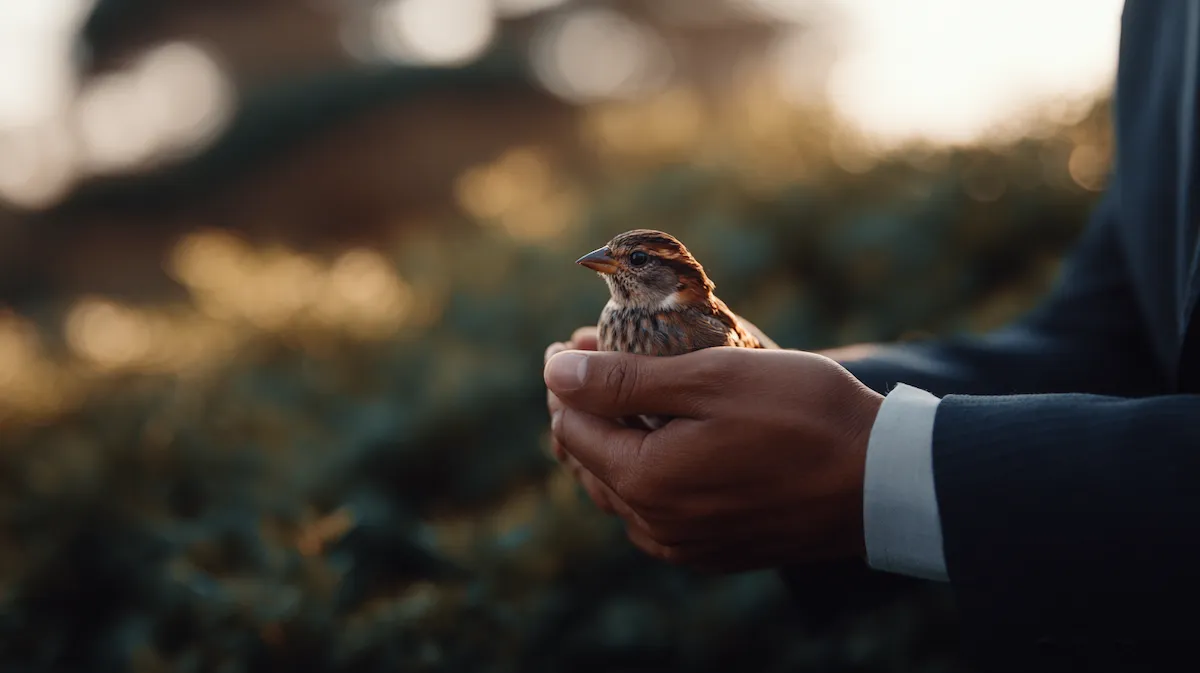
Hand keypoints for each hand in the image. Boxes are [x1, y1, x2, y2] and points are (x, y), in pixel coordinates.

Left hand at [543, 340, 882, 572]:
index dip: (566, 380)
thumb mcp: (709, 379)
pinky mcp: (718, 551)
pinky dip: (647, 473)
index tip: (571, 342)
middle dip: (586, 406)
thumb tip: (554, 370)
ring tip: (626, 392)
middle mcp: (657, 525)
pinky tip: (663, 443)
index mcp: (646, 481)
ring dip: (615, 440)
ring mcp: (688, 544)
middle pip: (591, 461)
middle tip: (594, 355)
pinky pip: (657, 513)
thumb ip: (624, 380)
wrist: (883, 478)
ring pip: (622, 490)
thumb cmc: (802, 415)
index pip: (572, 427)